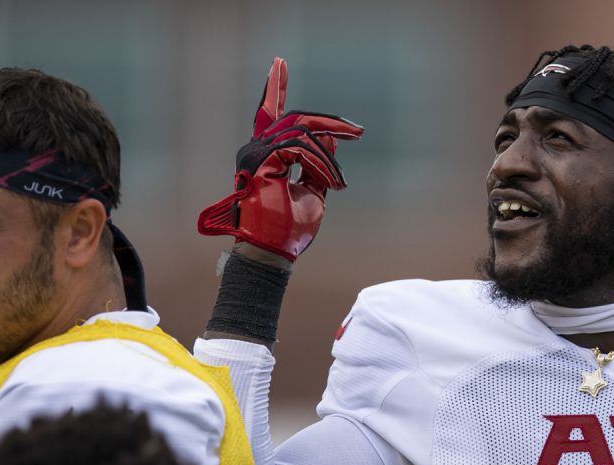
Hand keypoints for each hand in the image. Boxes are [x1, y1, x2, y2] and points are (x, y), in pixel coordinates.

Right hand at [198, 57, 363, 261]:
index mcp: (267, 156)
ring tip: (337, 182)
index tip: (279, 63)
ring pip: (300, 133)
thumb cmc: (290, 228)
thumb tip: (331, 139)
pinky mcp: (262, 162)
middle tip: (357, 131)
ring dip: (327, 158)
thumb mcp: (314, 191)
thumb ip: (319, 165)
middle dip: (328, 121)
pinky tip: (330, 182)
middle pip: (295, 120)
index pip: (272, 115)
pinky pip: (299, 148)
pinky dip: (320, 164)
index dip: (275, 88)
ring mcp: (256, 155)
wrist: (274, 252)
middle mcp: (257, 150)